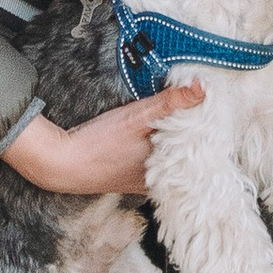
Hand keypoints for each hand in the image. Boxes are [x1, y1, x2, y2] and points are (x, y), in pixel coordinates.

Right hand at [0, 85, 202, 195]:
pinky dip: (155, 155)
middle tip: (201, 120)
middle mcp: (156, 183)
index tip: (212, 119)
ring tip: (182, 126)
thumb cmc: (98, 144)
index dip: (205, 136)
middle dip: (191, 143)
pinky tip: (153, 142)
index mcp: (165, 171)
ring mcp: (140, 184)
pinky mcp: (125, 181)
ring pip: (166, 165)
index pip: (196, 153)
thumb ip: (169, 102)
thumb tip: (201, 88)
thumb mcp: (137, 117)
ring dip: (172, 149)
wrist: (60, 164)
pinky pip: (150, 169)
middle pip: (182, 160)